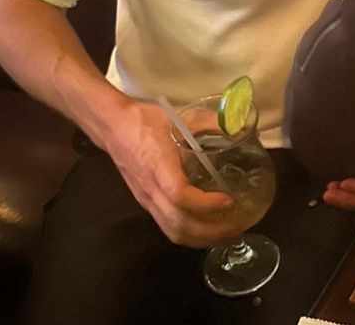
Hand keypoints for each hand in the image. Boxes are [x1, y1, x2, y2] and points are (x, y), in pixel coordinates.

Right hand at [103, 99, 238, 247]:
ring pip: (172, 231)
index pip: (178, 194)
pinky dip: (190, 235)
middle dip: (210, 232)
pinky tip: (208, 230)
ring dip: (201, 239)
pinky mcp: (146, 204)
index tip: (228, 200)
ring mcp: (146, 200)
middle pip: (177, 223)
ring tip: (228, 235)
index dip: (204, 203)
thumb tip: (240, 126)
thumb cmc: (147, 121)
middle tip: (238, 228)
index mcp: (158, 165)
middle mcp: (151, 189)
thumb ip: (210, 122)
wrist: (114, 128)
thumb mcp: (182, 116)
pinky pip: (167, 227)